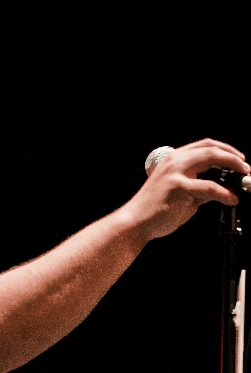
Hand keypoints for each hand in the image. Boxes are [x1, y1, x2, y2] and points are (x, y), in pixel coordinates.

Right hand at [124, 138, 249, 240]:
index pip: (204, 145)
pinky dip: (224, 193)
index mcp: (173, 159)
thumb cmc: (154, 210)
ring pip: (212, 160)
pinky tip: (230, 199)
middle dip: (233, 157)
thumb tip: (221, 189)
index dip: (225, 150)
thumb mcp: (180, 194)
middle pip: (211, 148)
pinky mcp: (178, 187)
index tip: (238, 159)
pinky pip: (209, 187)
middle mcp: (174, 161)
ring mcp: (176, 173)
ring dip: (233, 168)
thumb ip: (199, 188)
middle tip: (245, 168)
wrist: (135, 223)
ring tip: (243, 181)